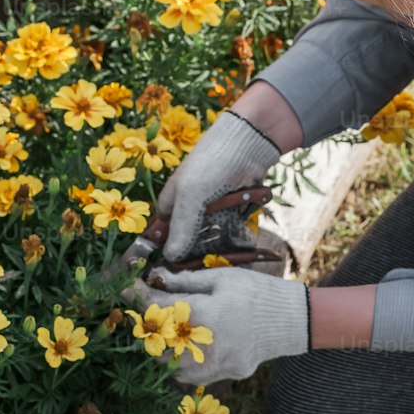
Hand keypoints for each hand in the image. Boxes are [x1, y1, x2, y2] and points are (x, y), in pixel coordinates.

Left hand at [133, 266, 309, 383]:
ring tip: (168, 333)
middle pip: (158, 343)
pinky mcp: (228, 373)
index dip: (135, 296)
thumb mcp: (223, 277)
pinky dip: (186, 364)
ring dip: (165, 351)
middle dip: (149, 327)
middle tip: (150, 312)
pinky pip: (195, 375)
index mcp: (202, 314)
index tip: (125, 287)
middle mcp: (205, 344)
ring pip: (173, 366)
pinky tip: (190, 349)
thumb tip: (157, 278)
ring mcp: (217, 364)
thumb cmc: (258, 292)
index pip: (156, 307)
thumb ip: (187, 281)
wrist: (296, 319)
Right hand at [156, 110, 281, 261]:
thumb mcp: (191, 196)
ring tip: (229, 254)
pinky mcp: (232, 208)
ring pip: (212, 237)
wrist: (250, 142)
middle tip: (210, 261)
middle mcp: (189, 208)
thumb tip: (170, 257)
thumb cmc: (212, 164)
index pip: (163, 236)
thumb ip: (182, 227)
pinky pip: (231, 229)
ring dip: (220, 244)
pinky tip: (242, 245)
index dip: (169, 252)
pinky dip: (236, 234)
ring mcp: (211, 208)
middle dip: (200, 251)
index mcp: (170, 203)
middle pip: (190, 241)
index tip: (178, 271)